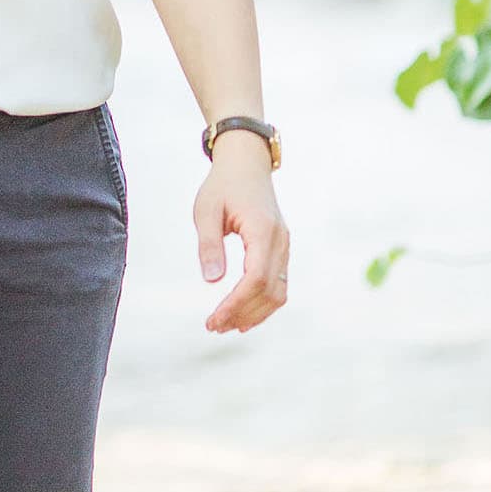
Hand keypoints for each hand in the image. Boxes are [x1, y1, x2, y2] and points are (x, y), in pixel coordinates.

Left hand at [194, 133, 289, 333]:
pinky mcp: (281, 250)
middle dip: (242, 314)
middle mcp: (280, 242)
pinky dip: (262, 302)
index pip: (255, 279)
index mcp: (262, 231)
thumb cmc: (222, 185)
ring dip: (254, 313)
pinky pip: (278, 283)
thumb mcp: (206, 210)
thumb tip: (211, 281)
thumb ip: (209, 245)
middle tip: (213, 327)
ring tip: (226, 326)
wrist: (246, 164)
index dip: (236, 304)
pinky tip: (243, 314)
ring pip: (278, 292)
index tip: (214, 319)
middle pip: (269, 291)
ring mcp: (284, 246)